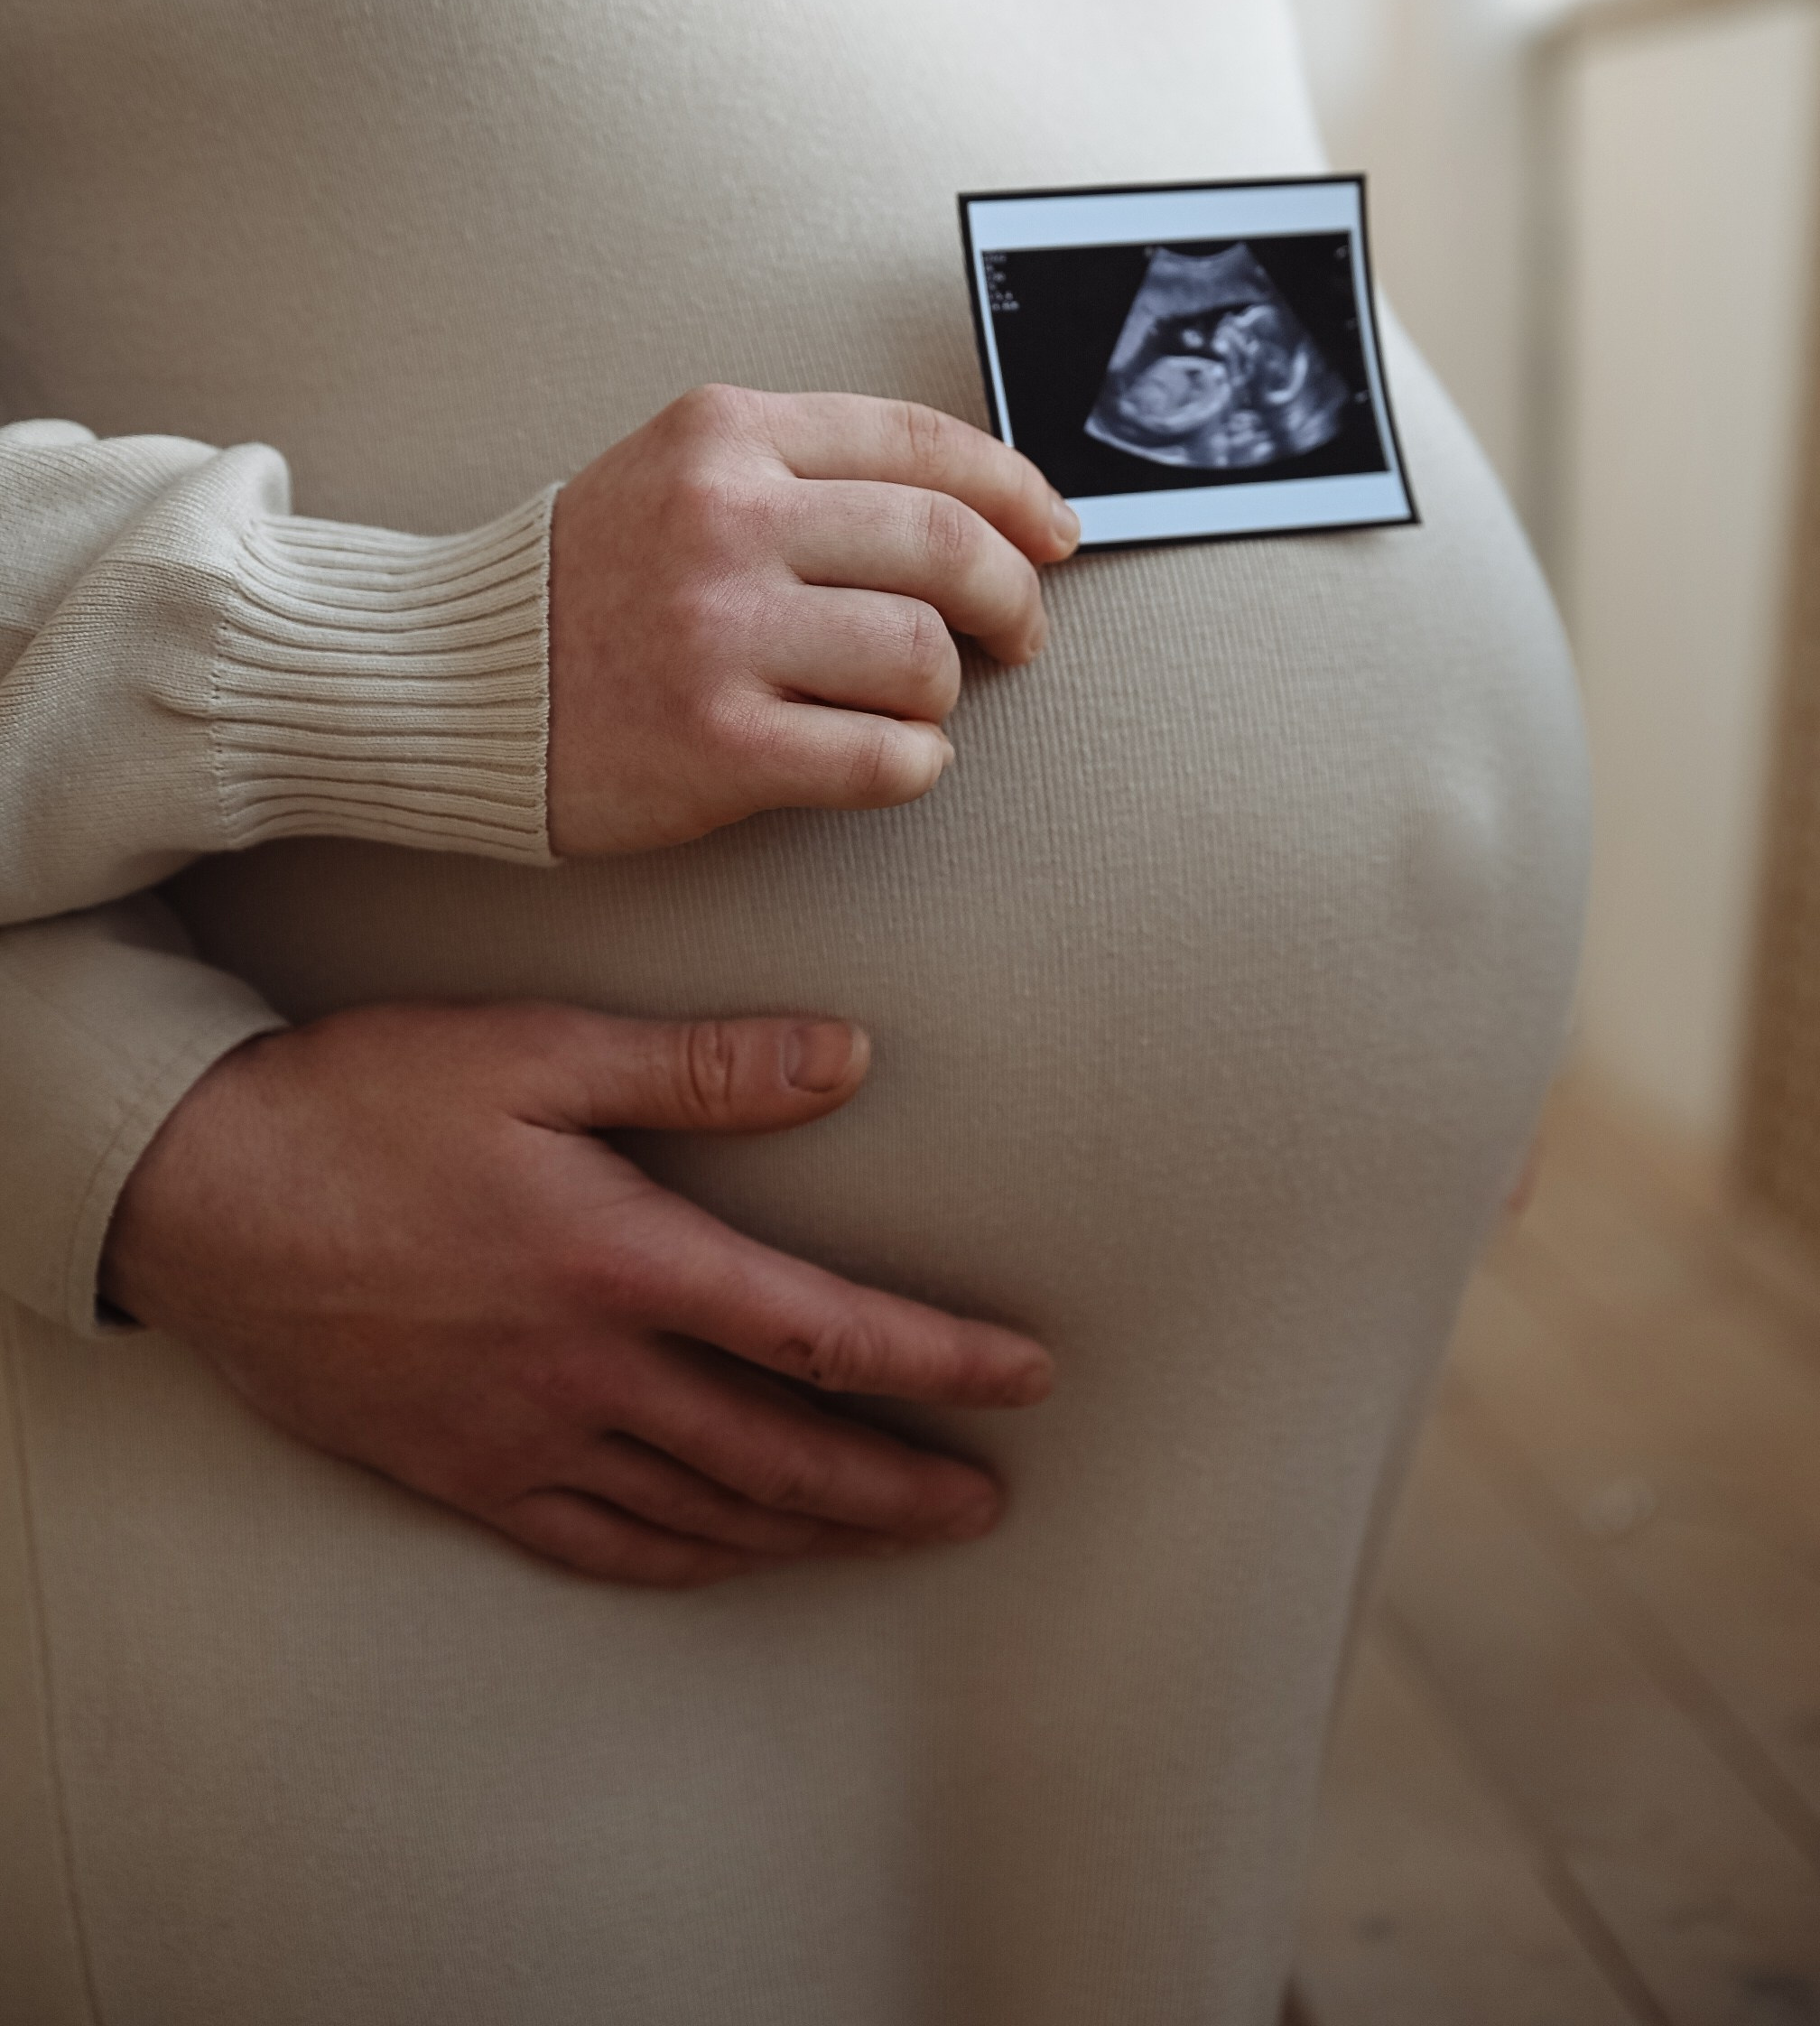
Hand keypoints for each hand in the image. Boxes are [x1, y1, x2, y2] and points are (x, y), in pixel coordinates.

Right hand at [102, 1003, 1052, 1587]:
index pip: (818, 1331)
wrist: (197, 1195)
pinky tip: (724, 1557)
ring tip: (886, 1533)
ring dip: (810, 1533)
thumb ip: (700, 1066)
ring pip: (699, 1516)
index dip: (936, 1361)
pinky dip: (685, 1560)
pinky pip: (597, 1545)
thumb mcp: (536, 1053)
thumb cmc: (363, 1102)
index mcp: (620, 1263)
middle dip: (896, 1485)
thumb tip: (847, 1058)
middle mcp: (584, 1374)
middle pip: (779, 1456)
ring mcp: (519, 1440)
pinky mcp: (459, 1473)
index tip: (1024, 1378)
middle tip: (982, 1502)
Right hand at [547, 385, 1078, 854]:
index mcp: (726, 436)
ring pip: (922, 655)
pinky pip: (883, 756)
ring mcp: (718, 633)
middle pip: (945, 544)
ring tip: (910, 703)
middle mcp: (724, 521)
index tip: (1053, 533)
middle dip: (1010, 596)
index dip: (1016, 490)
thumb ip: (807, 472)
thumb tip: (980, 508)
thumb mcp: (683, 476)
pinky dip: (913, 764)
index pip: (922, 444)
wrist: (451, 680)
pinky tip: (885, 756)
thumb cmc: (586, 586)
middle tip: (1018, 634)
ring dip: (942, 691)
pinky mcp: (715, 742)